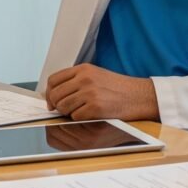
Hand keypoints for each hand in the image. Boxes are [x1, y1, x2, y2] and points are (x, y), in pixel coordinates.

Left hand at [45, 64, 159, 120]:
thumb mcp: (96, 75)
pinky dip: (80, 119)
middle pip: (55, 95)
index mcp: (83, 69)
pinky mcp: (95, 107)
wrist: (139, 95)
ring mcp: (90, 92)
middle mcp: (84, 78)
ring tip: (82, 111)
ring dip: (69, 113)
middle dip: (57, 106)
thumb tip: (54, 96)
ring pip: (63, 107)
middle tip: (65, 111)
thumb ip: (76, 80)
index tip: (52, 102)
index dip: (49, 93)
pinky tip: (91, 115)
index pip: (53, 80)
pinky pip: (75, 117)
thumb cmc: (118, 88)